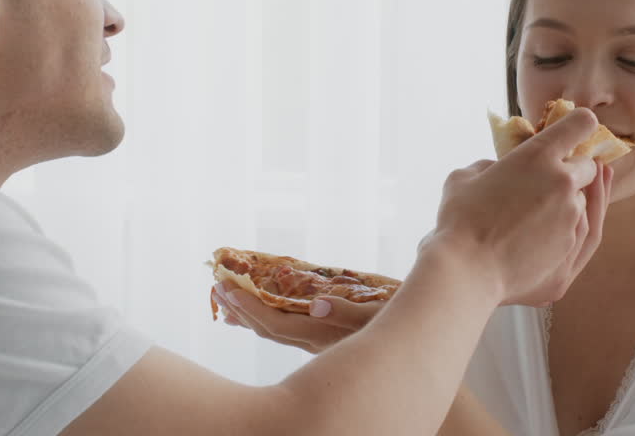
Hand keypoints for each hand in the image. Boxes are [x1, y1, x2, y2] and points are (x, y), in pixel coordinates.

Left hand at [210, 281, 385, 353]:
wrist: (418, 345)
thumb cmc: (402, 323)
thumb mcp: (380, 312)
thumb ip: (348, 311)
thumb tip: (317, 304)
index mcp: (324, 334)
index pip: (276, 324)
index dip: (249, 308)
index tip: (228, 289)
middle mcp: (317, 342)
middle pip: (269, 330)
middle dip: (241, 310)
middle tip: (216, 288)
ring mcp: (320, 343)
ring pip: (276, 332)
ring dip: (250, 317)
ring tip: (227, 305)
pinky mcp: (327, 338)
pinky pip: (288, 329)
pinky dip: (269, 318)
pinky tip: (265, 313)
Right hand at [427, 107, 612, 306]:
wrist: (467, 271)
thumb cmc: (459, 220)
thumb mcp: (465, 178)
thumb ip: (490, 166)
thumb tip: (498, 171)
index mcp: (538, 156)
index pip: (580, 124)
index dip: (580, 124)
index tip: (578, 128)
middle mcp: (563, 182)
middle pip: (589, 168)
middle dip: (575, 170)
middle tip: (554, 178)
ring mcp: (571, 218)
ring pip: (583, 202)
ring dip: (569, 202)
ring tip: (541, 212)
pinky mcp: (571, 249)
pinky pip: (579, 232)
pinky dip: (567, 228)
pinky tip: (546, 233)